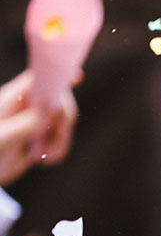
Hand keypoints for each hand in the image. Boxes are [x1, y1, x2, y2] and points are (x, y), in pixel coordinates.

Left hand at [0, 70, 77, 186]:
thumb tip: (50, 109)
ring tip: (40, 157)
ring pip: (66, 123)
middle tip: (46, 144)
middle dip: (62, 125)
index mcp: (13, 98)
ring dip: (59, 143)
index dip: (58, 76)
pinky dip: (58, 152)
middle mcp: (28, 105)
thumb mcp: (3, 139)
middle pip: (61, 102)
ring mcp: (37, 119)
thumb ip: (25, 124)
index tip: (77, 76)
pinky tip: (42, 160)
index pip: (39, 79)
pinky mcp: (43, 134)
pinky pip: (64, 139)